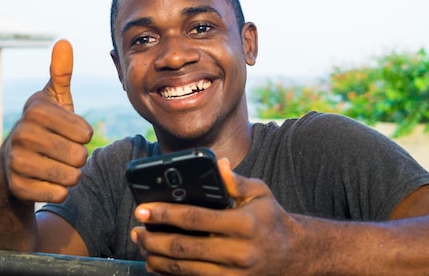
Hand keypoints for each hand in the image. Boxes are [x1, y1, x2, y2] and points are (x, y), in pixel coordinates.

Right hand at [3, 39, 92, 203]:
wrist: (12, 164)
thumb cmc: (44, 127)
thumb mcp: (53, 100)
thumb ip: (61, 73)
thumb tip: (64, 41)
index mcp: (36, 110)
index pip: (85, 133)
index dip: (82, 136)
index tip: (66, 132)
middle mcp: (21, 134)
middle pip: (79, 156)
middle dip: (77, 158)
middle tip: (61, 152)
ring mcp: (16, 162)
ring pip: (71, 177)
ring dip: (70, 175)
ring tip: (55, 165)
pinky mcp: (17, 187)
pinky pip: (58, 194)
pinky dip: (59, 190)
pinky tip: (46, 181)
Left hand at [130, 159, 303, 275]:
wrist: (292, 256)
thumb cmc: (270, 219)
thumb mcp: (260, 194)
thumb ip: (236, 181)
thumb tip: (218, 164)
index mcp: (243, 224)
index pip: (196, 218)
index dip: (166, 214)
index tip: (144, 209)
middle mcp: (237, 252)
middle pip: (184, 248)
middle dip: (153, 239)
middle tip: (136, 230)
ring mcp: (233, 274)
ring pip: (184, 270)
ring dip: (157, 258)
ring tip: (142, 246)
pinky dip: (171, 275)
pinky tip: (158, 264)